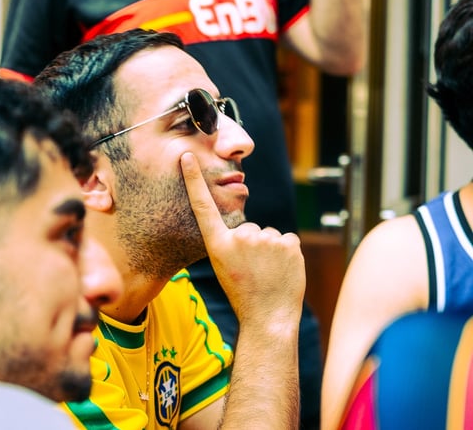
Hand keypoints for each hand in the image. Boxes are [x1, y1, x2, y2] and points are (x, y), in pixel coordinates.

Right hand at [180, 153, 304, 327]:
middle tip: (253, 270)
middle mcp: (239, 237)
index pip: (203, 206)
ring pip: (268, 236)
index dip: (194, 180)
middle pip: (247, 228)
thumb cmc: (243, 294)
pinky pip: (287, 240)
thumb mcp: (224, 267)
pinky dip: (287, 254)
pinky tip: (283, 271)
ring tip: (268, 274)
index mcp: (218, 245)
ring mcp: (265, 239)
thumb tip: (249, 230)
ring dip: (270, 251)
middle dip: (252, 245)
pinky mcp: (289, 242)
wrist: (268, 318)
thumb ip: (232, 242)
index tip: (188, 157)